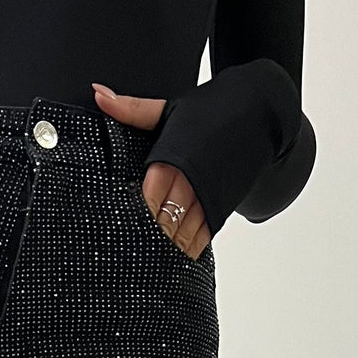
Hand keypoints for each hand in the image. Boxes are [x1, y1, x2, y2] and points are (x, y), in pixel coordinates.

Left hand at [92, 82, 209, 259]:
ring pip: (181, 235)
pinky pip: (202, 237)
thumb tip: (98, 94)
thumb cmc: (210, 110)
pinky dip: (187, 250)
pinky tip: (173, 258)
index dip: (131, 218)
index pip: (145, 201)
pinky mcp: (221, 209)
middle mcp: (189, 183)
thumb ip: (132, 109)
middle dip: (145, 238)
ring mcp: (208, 199)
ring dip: (165, 249)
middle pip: (161, 223)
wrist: (259, 113)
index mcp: (171, 160)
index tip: (115, 229)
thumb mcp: (169, 109)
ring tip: (146, 263)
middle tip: (126, 253)